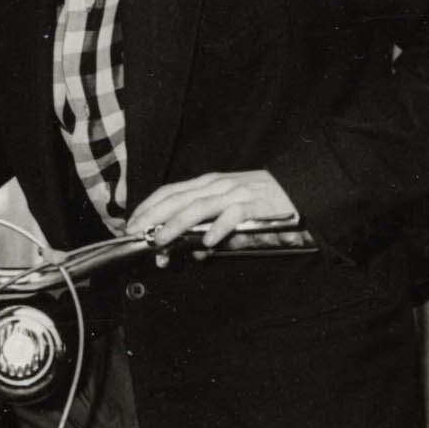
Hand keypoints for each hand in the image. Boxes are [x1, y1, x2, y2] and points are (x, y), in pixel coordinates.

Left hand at [126, 169, 297, 251]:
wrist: (297, 185)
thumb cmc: (259, 197)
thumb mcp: (228, 200)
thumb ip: (207, 219)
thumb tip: (186, 244)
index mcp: (208, 183)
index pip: (170, 191)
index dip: (148, 206)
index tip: (131, 224)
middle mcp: (217, 185)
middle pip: (178, 199)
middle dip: (153, 217)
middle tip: (137, 235)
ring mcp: (236, 194)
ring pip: (199, 208)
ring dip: (176, 225)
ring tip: (161, 241)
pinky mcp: (255, 206)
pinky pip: (233, 217)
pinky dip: (217, 230)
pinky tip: (206, 244)